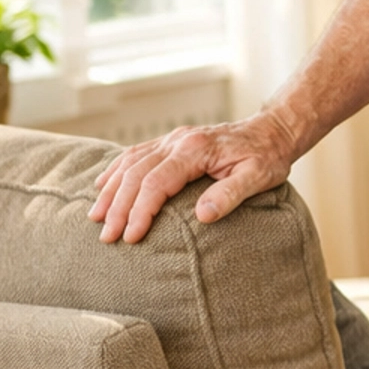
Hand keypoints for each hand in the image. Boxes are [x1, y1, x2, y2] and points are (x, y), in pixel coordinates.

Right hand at [89, 113, 297, 244]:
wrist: (272, 131)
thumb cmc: (267, 157)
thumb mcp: (258, 177)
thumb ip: (230, 195)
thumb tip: (202, 216)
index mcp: (195, 150)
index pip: (157, 182)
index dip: (140, 211)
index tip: (130, 237)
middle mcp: (178, 141)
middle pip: (136, 174)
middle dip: (118, 207)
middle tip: (106, 236)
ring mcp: (172, 139)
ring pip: (130, 163)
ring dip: (110, 190)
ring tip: (96, 217)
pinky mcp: (171, 142)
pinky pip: (135, 154)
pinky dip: (116, 171)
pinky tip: (103, 185)